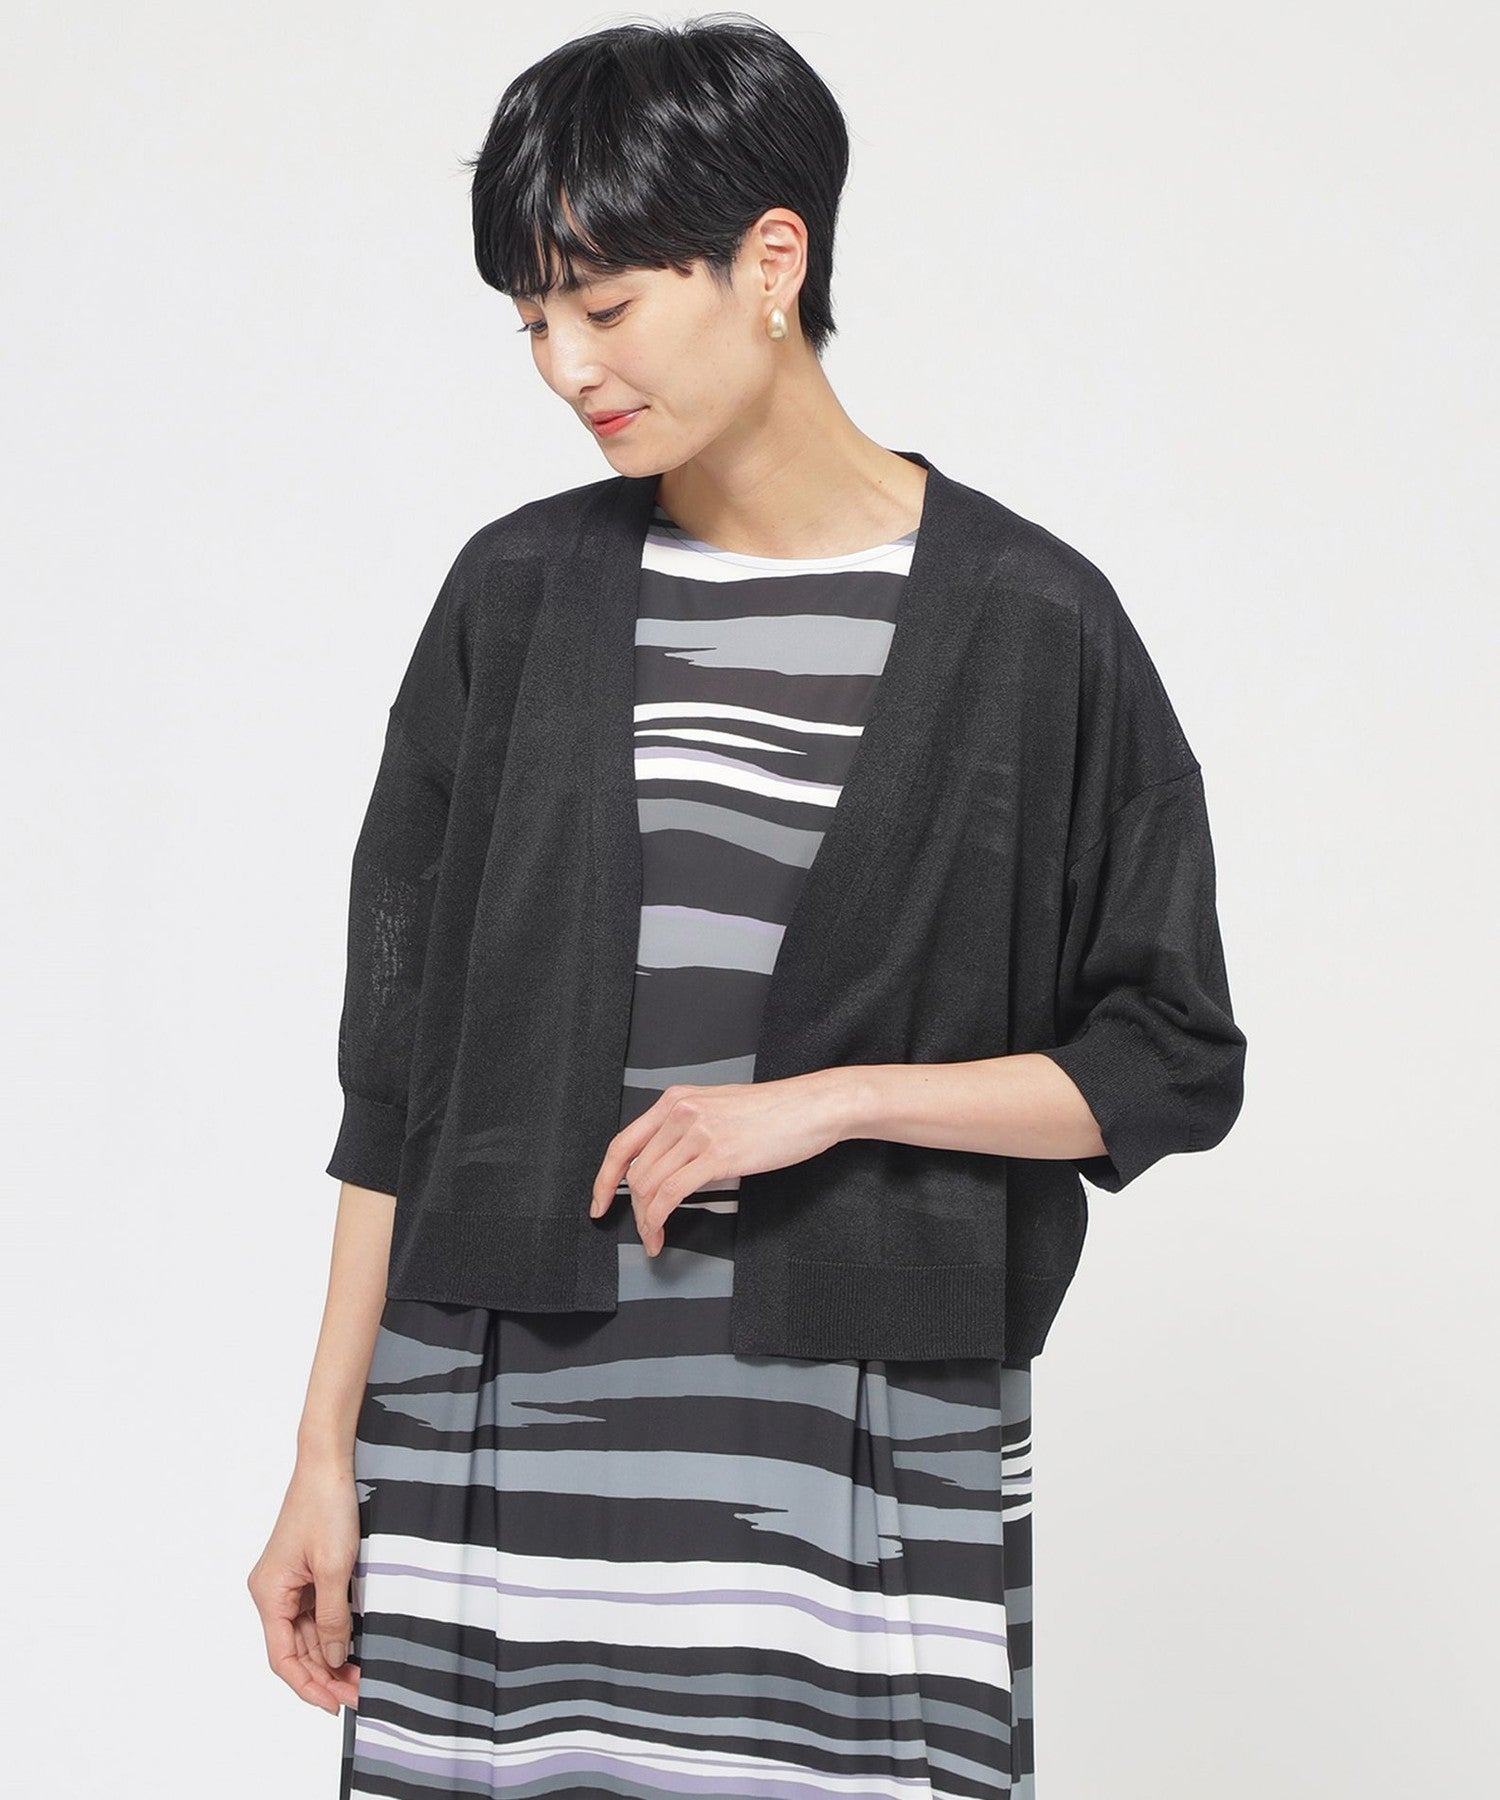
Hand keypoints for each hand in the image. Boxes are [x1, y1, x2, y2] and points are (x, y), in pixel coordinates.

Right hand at [247, 1458, 362, 1716]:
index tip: (333, 1705)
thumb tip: (332, 1659)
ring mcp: (290, 1584)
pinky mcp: (306, 1573)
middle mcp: (273, 1593)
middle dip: (324, 1676)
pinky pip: (316, 1614)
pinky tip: (354, 1648)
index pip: (282, 1657)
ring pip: (308, 1635)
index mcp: (269, 1594)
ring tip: (361, 1678)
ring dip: (331, 1658)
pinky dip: (334, 1633)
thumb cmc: (325, 1507)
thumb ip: (332, 1618)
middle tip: (358, 1695)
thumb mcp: (334, 1568)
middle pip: (295, 1650)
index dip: (307, 1685)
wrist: (328, 1464)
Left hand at [588, 1071, 850, 1254]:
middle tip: (644, 1231)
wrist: (811, 1106)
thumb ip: (687, 1130)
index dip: (604, 1178)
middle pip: (636, 1171)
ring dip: (646, 1220)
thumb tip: (666, 1165)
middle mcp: (680, 1112)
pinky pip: (671, 1194)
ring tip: (655, 1237)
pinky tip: (662, 1232)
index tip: (599, 1202)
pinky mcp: (717, 1155)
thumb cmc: (774, 1111)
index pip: (623, 1143)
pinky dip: (659, 1220)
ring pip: (649, 1185)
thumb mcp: (718, 1109)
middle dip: (633, 1209)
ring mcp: (697, 1132)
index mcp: (677, 1100)